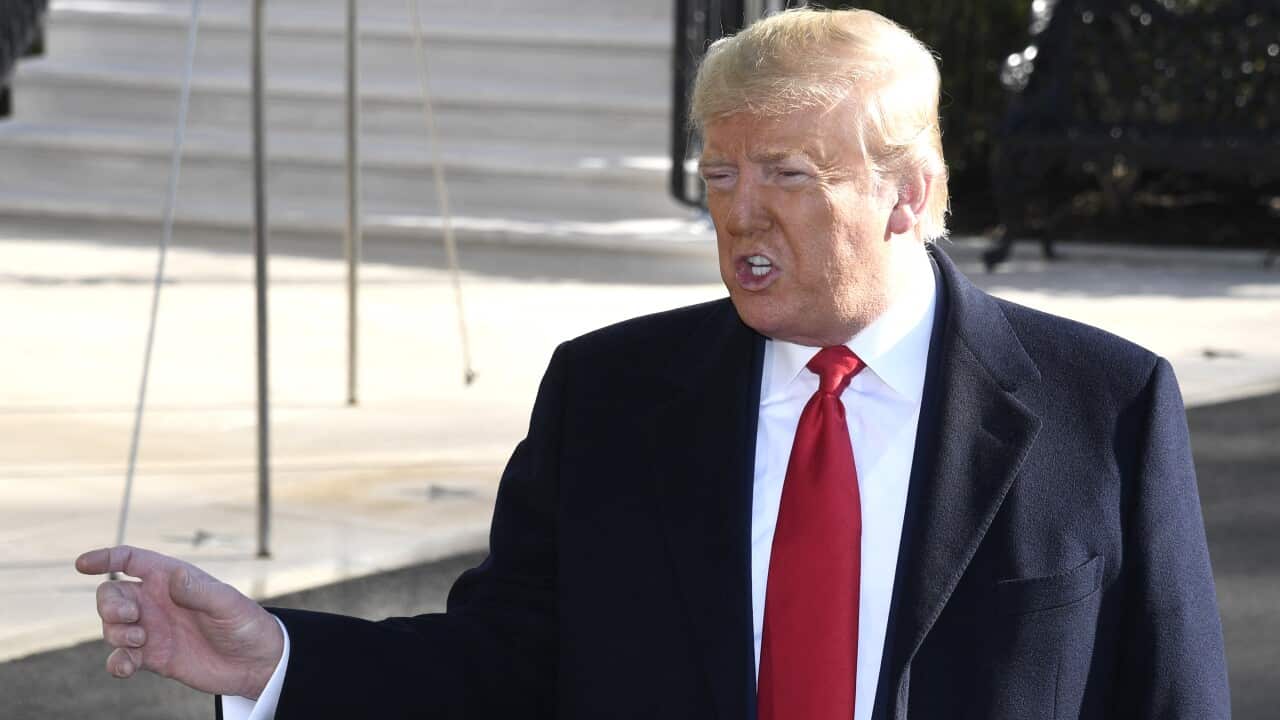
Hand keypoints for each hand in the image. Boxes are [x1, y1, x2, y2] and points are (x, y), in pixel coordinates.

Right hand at [75, 546, 283, 699]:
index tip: (82, 564)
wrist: (253, 662)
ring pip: (111, 626)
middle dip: (109, 605)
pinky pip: (120, 658)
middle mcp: (157, 601)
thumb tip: (174, 577)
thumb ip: (200, 591)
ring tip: (140, 641)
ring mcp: (152, 629)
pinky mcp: (152, 657)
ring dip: (115, 633)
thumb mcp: (227, 604)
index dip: (105, 558)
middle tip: (131, 618)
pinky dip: (116, 663)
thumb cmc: (245, 624)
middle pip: (111, 595)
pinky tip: (126, 668)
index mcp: (172, 579)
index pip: (131, 560)